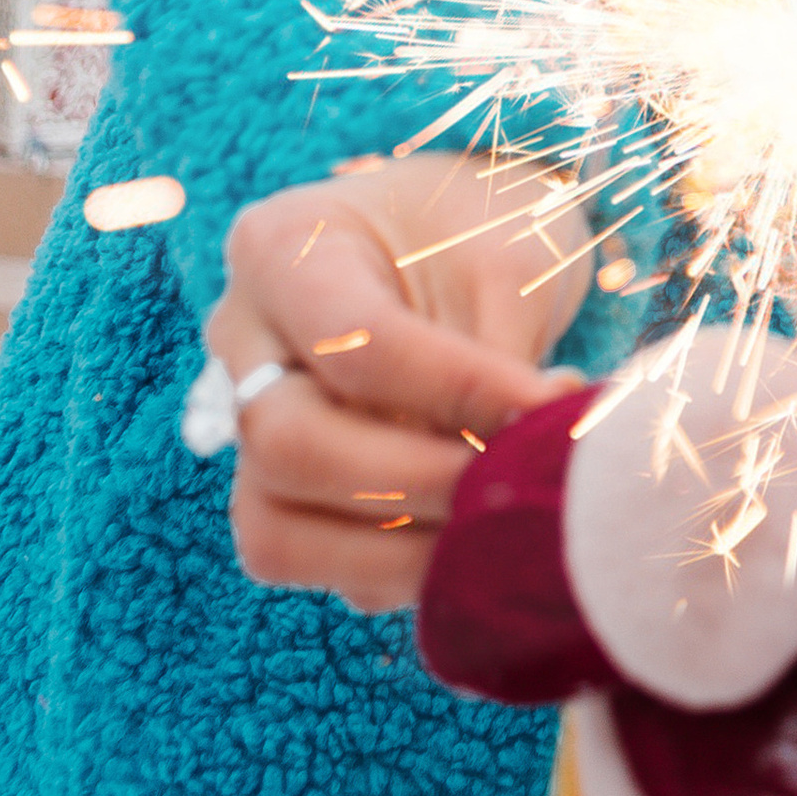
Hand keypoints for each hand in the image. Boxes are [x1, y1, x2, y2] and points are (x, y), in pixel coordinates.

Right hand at [207, 151, 591, 613]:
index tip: (554, 401)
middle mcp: (242, 343)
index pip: (355, 344)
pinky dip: (404, 568)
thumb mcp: (503, 260)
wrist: (461, 237)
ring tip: (501, 520)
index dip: (459, 390)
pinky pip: (321, 565)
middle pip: (286, 446)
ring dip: (400, 550)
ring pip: (276, 532)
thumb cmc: (479, 226)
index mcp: (281, 248)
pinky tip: (481, 534)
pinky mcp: (286, 496)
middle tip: (516, 477)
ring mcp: (250, 428)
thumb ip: (497, 363)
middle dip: (413, 482)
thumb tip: (525, 472)